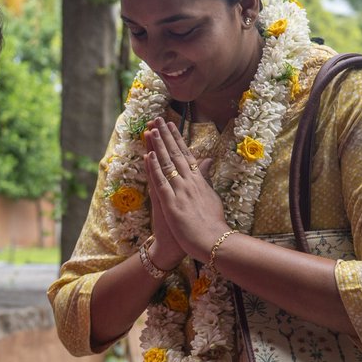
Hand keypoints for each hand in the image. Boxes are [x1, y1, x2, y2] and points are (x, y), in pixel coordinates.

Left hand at [144, 118, 228, 261]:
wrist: (212, 241)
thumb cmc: (213, 223)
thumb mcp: (211, 196)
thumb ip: (207, 177)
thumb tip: (208, 160)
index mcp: (199, 181)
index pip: (186, 154)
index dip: (177, 139)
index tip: (170, 125)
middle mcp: (190, 182)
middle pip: (175, 154)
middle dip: (165, 136)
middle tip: (157, 119)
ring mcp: (180, 192)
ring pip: (167, 164)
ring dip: (158, 146)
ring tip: (150, 130)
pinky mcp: (171, 203)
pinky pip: (161, 182)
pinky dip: (154, 168)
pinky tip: (149, 155)